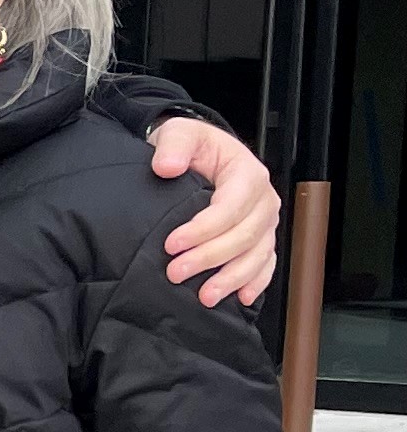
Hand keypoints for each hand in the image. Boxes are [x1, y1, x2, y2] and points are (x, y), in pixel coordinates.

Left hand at [152, 118, 277, 305]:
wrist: (197, 154)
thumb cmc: (189, 145)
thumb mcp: (179, 133)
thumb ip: (173, 145)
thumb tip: (167, 166)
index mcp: (247, 174)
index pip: (230, 207)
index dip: (203, 229)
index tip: (171, 244)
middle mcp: (262, 200)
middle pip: (245, 235)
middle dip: (210, 257)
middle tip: (175, 272)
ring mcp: (264, 222)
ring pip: (257, 254)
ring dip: (233, 278)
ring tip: (205, 296)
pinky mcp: (260, 238)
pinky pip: (265, 263)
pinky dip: (255, 281)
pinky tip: (242, 298)